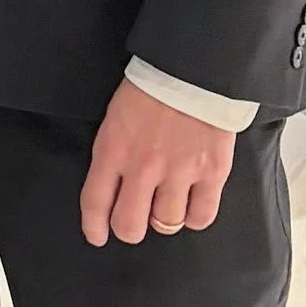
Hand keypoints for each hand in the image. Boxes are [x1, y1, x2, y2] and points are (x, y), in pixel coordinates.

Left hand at [79, 77, 234, 246]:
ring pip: (166, 223)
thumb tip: (114, 185)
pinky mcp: (211, 173)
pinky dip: (195, 217)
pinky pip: (201, 216)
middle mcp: (142, 168)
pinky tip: (191, 206)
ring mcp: (178, 173)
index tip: (96, 236)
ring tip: (166, 204)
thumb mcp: (115, 118)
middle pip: (130, 225)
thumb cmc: (150, 88)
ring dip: (164, 220)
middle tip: (134, 223)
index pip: (95, 202)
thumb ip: (114, 153)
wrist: (192, 70)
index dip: (94, 227)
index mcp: (112, 151)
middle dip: (129, 230)